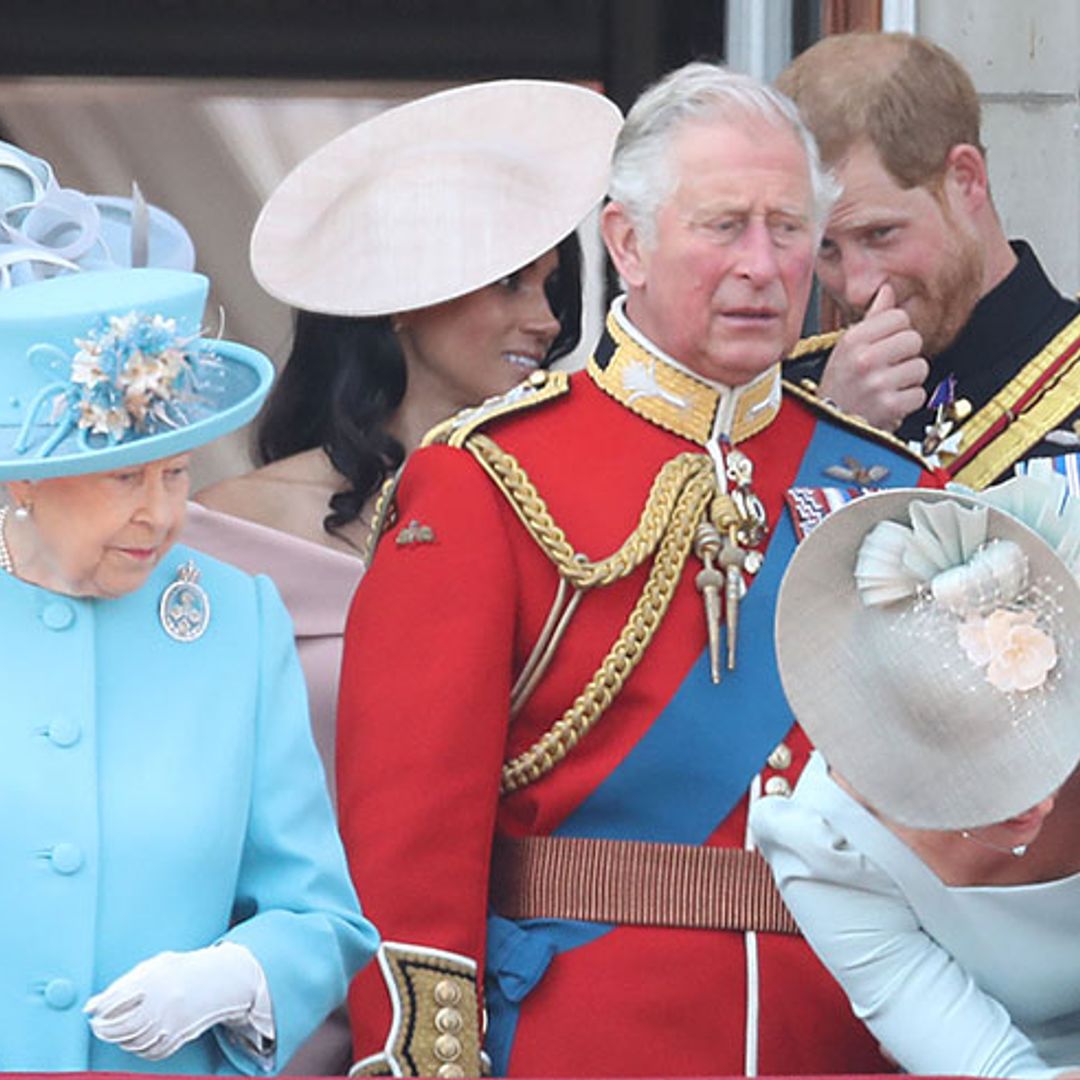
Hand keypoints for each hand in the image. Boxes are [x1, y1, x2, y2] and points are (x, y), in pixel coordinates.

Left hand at [84, 942, 264, 1061]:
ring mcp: (171, 1021)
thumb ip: (121, 986)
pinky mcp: (179, 1036)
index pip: (113, 1003)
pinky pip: (152, 1051)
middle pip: (120, 1027)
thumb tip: (90, 1007)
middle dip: (105, 1030)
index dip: (100, 1011)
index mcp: (152, 980)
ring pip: (134, 1042)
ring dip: (122, 1040)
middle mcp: (161, 1002)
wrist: (217, 978)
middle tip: (100, 1027)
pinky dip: (141, 1049)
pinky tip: (139, 1038)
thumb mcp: (151, 968)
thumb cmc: (178, 971)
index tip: (94, 1013)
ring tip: (120, 1031)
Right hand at [818, 284, 928, 431]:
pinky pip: (919, 394)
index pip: (898, 317)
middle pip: (913, 339)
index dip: (897, 330)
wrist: (827, 426)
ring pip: (920, 367)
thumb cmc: (838, 386)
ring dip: (908, 379)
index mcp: (852, 340)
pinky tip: (890, 402)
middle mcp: (864, 359)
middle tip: (889, 367)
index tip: (887, 343)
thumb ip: (871, 318)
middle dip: (905, 354)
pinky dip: (908, 401)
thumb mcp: (846, 348)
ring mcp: (877, 383)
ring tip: (888, 386)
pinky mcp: (890, 406)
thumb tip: (887, 290)